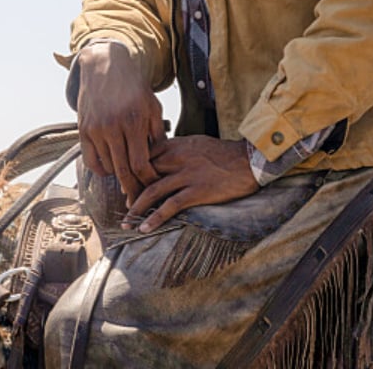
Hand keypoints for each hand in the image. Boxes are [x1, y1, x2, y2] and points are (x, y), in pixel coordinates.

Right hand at [74, 41, 165, 204]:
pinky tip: (111, 168)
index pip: (141, 164)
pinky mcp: (83, 130)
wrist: (104, 66)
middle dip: (133, 189)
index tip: (154, 188)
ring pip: (107, 168)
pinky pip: (91, 161)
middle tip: (139, 202)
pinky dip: (101, 169)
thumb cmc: (133, 87)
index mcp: (133, 122)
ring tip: (128, 182)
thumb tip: (161, 162)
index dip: (148, 180)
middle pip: (123, 171)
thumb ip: (157, 135)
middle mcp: (112, 128)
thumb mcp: (153, 106)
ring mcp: (95, 130)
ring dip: (118, 177)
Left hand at [126, 135, 259, 233]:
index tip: (126, 182)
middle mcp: (177, 158)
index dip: (131, 170)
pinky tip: (145, 229)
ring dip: (136, 208)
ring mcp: (187, 175)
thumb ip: (177, 149)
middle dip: (129, 190)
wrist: (249, 160)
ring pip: (152, 191)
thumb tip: (161, 158)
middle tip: (123, 204)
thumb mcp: (196, 143)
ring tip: (127, 222)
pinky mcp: (197, 191)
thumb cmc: (224, 153)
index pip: (144, 155)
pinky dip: (155, 218)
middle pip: (143, 174)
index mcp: (176, 145)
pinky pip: (171, 206)